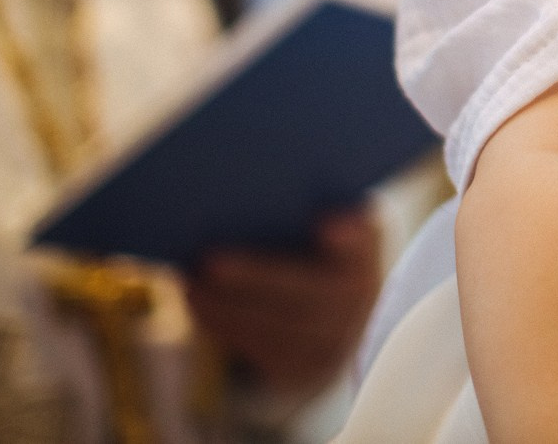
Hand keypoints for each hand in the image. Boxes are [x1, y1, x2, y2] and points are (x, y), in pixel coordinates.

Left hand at [185, 208, 382, 404]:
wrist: (327, 324)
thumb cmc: (311, 258)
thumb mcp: (323, 234)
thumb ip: (302, 211)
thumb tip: (251, 185)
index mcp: (363, 254)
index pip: (363, 243)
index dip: (348, 236)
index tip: (323, 222)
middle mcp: (359, 302)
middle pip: (309, 292)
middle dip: (257, 278)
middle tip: (211, 261)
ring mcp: (334, 343)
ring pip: (280, 328)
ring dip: (230, 307)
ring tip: (193, 285)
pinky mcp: (303, 371)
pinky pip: (263, 352)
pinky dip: (227, 328)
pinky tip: (200, 308)